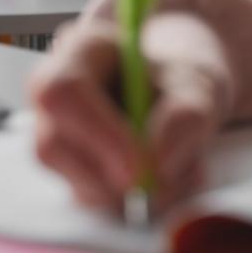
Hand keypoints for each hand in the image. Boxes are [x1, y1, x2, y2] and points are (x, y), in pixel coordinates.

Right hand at [29, 19, 226, 213]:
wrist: (174, 95)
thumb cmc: (178, 80)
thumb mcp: (198, 85)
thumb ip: (184, 115)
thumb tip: (155, 163)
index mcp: (81, 50)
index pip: (63, 90)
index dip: (96, 133)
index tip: (140, 168)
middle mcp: (53, 92)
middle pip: (53, 144)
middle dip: (113, 174)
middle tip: (162, 181)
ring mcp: (55, 135)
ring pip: (73, 181)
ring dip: (133, 191)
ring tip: (180, 166)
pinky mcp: (69, 172)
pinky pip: (93, 201)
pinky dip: (135, 202)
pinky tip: (165, 179)